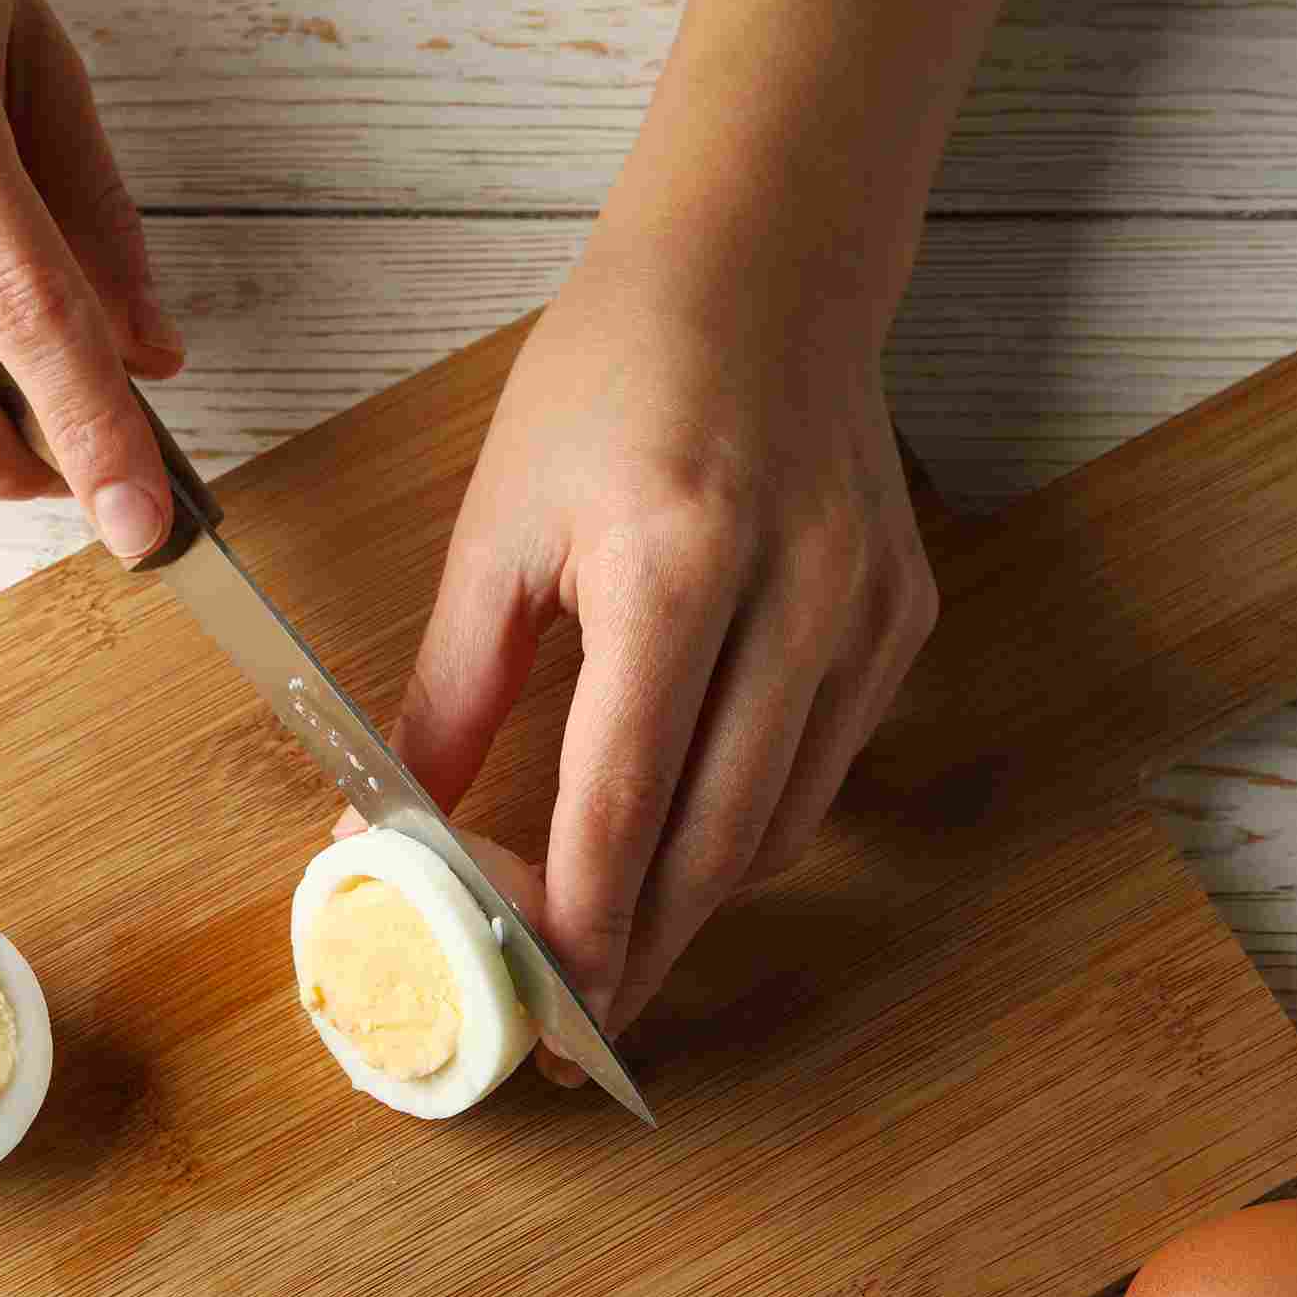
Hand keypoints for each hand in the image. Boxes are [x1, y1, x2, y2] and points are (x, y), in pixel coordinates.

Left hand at [389, 223, 938, 1081]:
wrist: (758, 271)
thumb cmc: (610, 377)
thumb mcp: (498, 527)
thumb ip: (451, 691)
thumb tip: (393, 825)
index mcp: (672, 567)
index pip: (623, 802)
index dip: (580, 927)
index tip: (541, 1009)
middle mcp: (792, 600)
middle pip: (716, 844)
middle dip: (639, 952)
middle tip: (576, 1025)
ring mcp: (865, 613)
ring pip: (780, 825)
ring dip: (693, 899)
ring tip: (616, 939)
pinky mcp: (903, 616)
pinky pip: (824, 768)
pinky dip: (750, 824)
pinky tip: (687, 832)